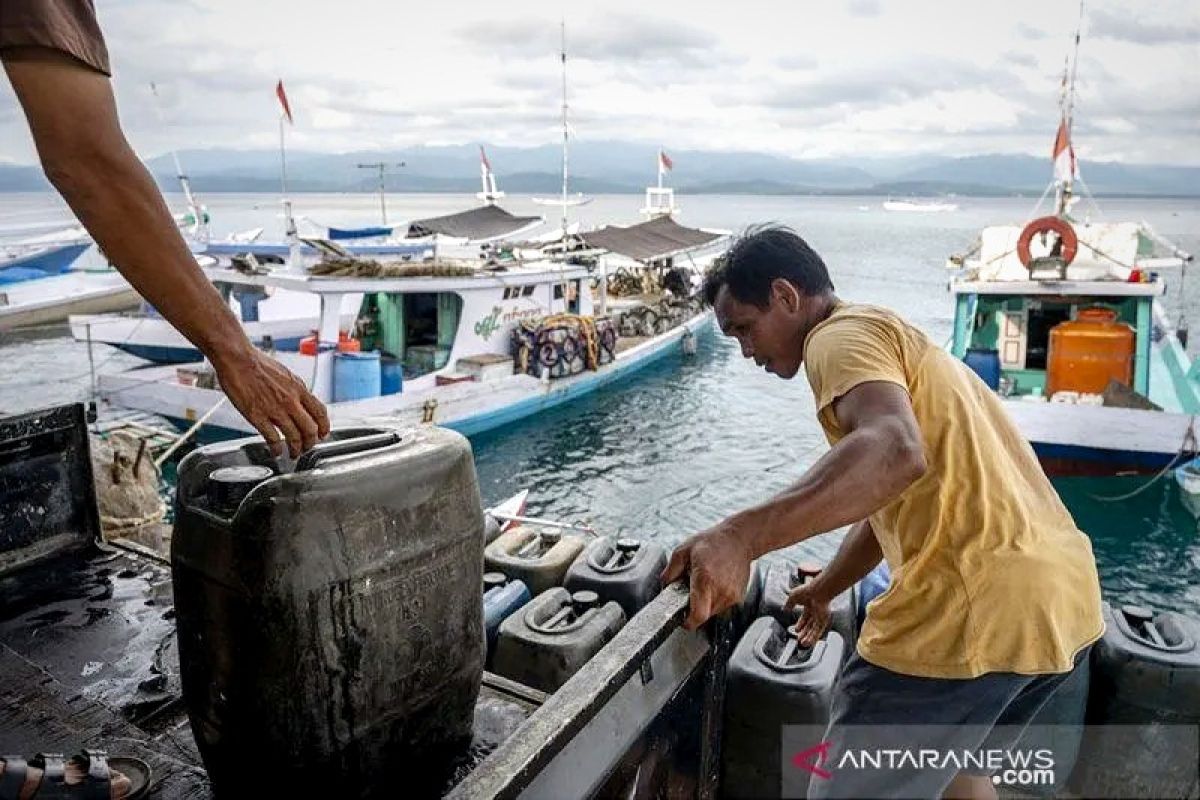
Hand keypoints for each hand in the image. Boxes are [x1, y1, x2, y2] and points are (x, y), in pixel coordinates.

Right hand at [212, 346, 329, 456]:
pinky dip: (276, 449)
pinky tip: (276, 452)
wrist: (238, 359)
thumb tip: (301, 402)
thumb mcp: (286, 375)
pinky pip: (272, 438)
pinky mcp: (258, 416)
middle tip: (307, 448)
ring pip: (294, 437)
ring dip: (295, 450)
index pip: (320, 412)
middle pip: (310, 429)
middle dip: (310, 443)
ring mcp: (275, 410)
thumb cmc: (258, 364)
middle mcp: (291, 401)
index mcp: (299, 389)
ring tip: (293, 454)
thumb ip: (295, 390)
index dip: (324, 427)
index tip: (322, 434)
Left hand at [661, 521, 753, 630]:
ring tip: (705, 584)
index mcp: (705, 579)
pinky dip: (715, 600)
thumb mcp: (684, 550)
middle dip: (694, 609)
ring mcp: (731, 595)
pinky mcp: (738, 597)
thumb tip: (664, 585)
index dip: (688, 622)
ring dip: (705, 604)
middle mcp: (720, 590)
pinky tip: (715, 583)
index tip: (682, 619)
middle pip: (703, 615)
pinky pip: (722, 606)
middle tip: (691, 592)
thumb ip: (671, 570)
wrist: (739, 539)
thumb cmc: (712, 542)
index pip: (698, 615)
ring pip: (712, 612)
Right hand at [784, 579, 831, 646]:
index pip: (804, 618)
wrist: (818, 591)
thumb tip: (784, 610)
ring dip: (808, 638)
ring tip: (803, 644)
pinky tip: (809, 642)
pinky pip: (818, 632)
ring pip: (814, 630)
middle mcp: (815, 612)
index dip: (800, 625)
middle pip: (809, 626)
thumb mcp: (793, 597)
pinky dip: (814, 638)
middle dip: (804, 633)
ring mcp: (820, 617)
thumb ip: (788, 604)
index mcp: (809, 606)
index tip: (796, 630)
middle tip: (799, 639)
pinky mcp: (823, 621)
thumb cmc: (807, 590)